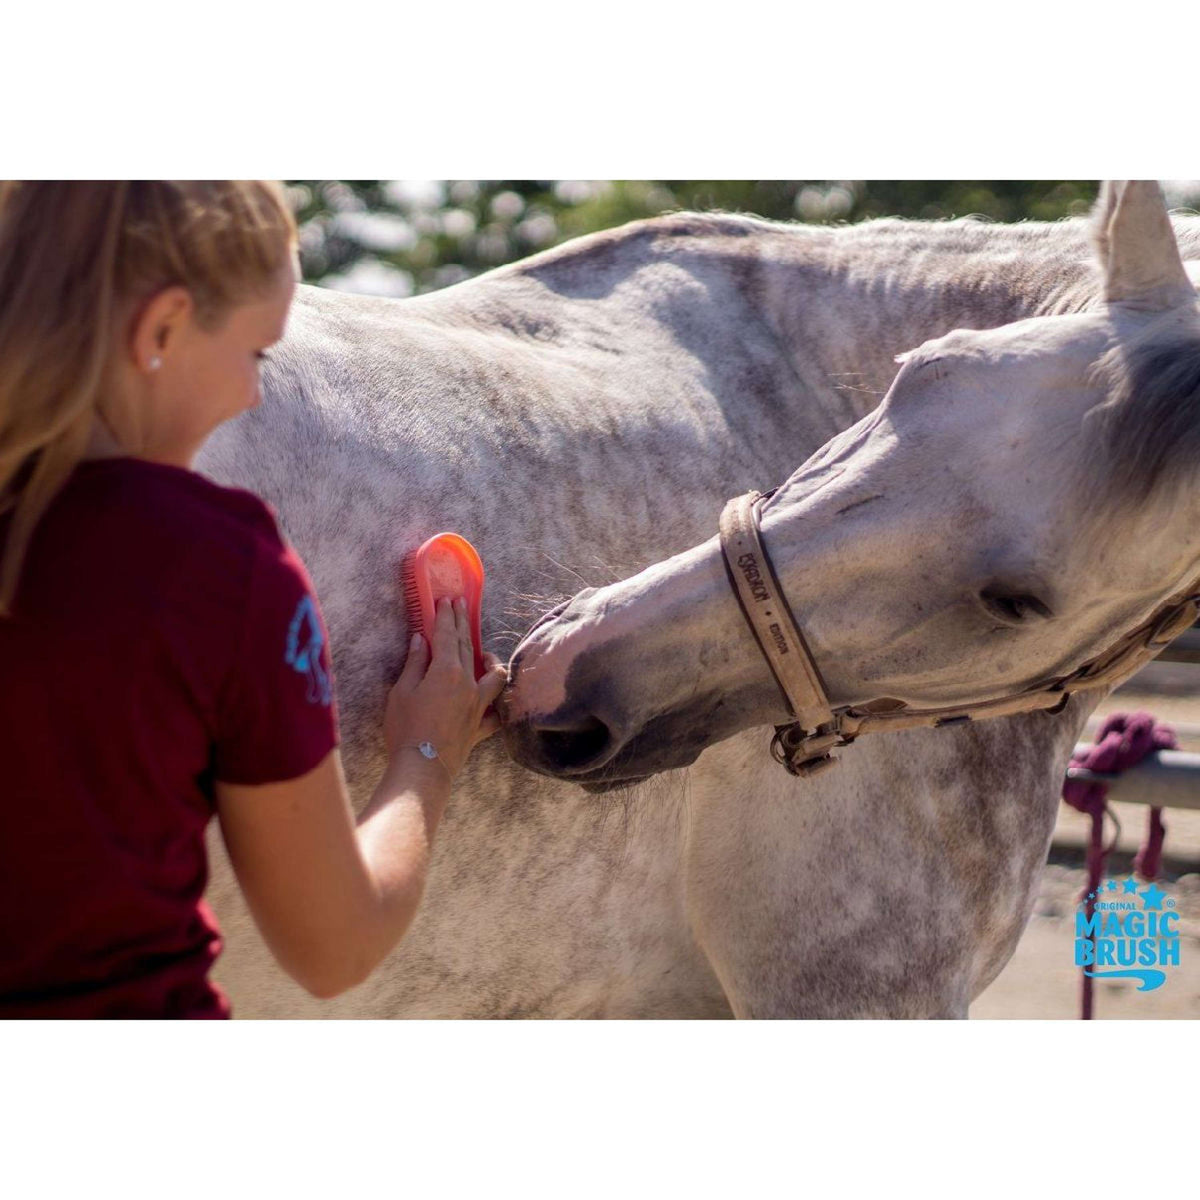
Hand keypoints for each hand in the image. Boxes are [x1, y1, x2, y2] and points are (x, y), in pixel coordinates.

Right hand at [384, 597, 507, 778]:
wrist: (422, 767)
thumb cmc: (405, 728)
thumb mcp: (401, 691)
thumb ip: (414, 663)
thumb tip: (420, 639)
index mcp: (447, 671)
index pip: (448, 635)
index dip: (447, 616)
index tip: (448, 600)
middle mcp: (468, 684)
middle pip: (468, 647)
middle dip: (463, 624)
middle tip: (461, 606)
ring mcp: (478, 706)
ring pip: (495, 677)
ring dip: (492, 662)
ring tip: (486, 656)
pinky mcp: (480, 727)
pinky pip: (497, 714)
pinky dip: (497, 706)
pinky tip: (495, 702)